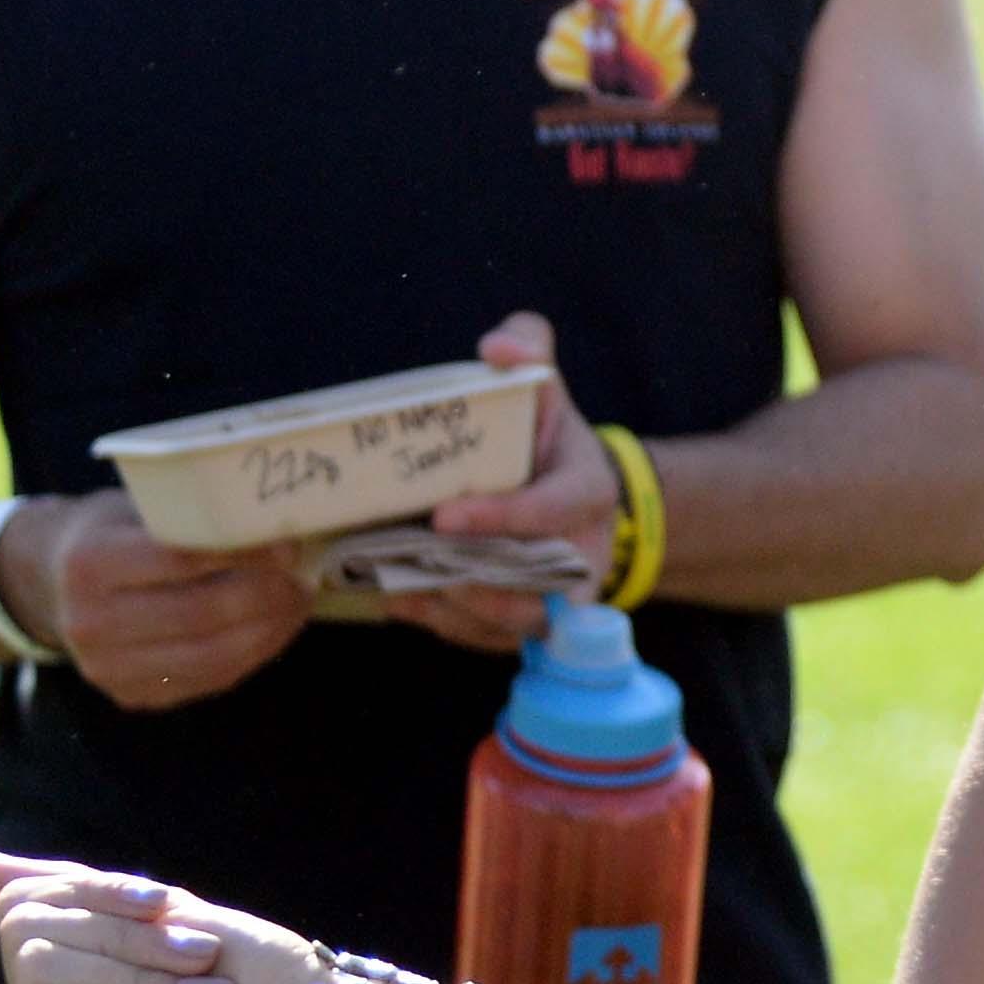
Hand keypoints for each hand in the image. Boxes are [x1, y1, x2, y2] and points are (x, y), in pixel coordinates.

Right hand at [0, 492, 312, 711]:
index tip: (287, 545)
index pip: (180, 560)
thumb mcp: (134, 507)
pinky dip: (255, 653)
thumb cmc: (112, 535)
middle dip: (267, 596)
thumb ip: (190, 516)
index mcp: (89, 564)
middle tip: (302, 576)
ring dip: (272, 629)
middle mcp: (90, 622)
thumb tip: (279, 521)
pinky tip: (276, 626)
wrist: (53, 585)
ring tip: (297, 600)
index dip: (244, 554)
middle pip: (202, 614)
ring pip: (214, 655)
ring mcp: (108, 667)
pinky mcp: (133, 695)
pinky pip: (212, 679)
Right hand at [0, 854, 306, 983]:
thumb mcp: (167, 915)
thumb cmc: (269, 980)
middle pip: (27, 936)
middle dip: (125, 939)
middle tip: (200, 962)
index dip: (96, 891)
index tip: (162, 902)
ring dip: (142, 979)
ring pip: (39, 973)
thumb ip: (80, 894)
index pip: (27, 909)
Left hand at [406, 312, 616, 649]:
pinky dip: (446, 624)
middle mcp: (582, 552)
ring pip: (512, 621)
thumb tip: (498, 346)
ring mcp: (558, 594)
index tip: (444, 516)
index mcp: (588, 491)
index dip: (503, 518)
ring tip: (395, 584)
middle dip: (475, 581)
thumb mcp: (545, 390)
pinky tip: (400, 600)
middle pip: (536, 584)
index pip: (553, 511)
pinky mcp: (528, 620)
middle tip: (410, 565)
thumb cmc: (546, 440)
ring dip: (453, 609)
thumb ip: (528, 352)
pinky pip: (490, 637)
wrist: (577, 501)